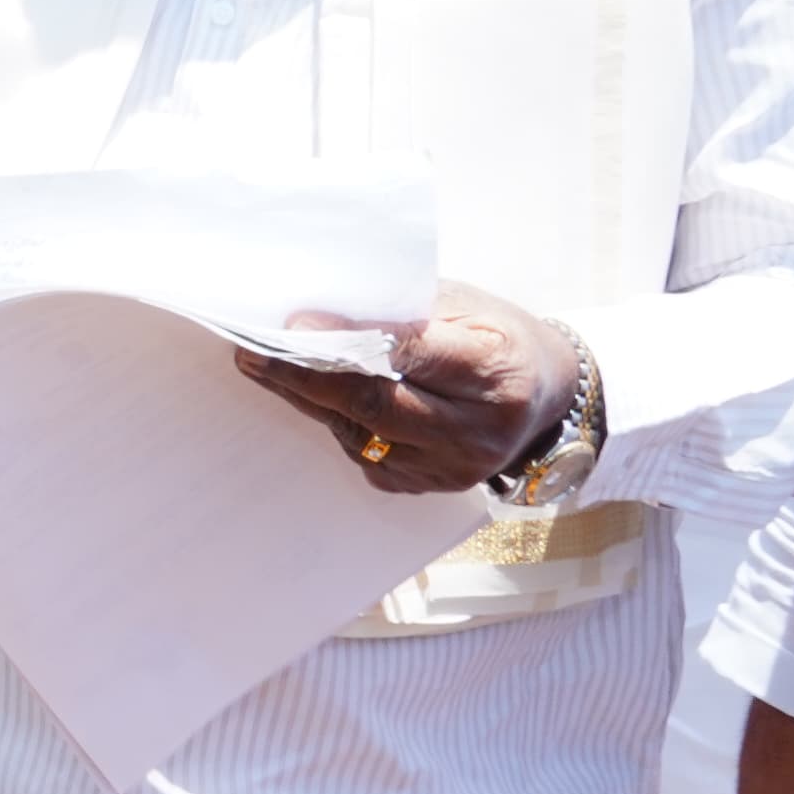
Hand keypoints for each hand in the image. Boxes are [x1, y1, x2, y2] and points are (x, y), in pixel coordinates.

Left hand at [235, 281, 575, 497]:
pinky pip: (362, 454)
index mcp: (496, 371)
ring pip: (358, 433)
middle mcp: (477, 430)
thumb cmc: (495, 337)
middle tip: (251, 349)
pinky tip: (309, 394)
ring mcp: (452, 468)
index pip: (412, 355)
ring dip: (307, 399)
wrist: (542, 398)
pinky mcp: (426, 487)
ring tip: (264, 364)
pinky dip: (333, 420)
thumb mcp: (463, 306)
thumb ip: (402, 312)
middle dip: (305, 376)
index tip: (296, 324)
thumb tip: (323, 312)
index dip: (348, 341)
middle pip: (374, 405)